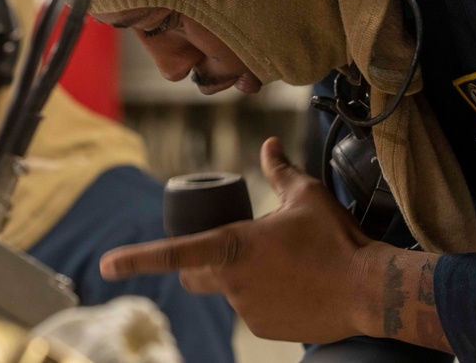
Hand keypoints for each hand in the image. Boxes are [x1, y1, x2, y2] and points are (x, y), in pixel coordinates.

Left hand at [99, 136, 383, 342]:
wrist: (369, 290)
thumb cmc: (336, 239)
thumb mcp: (306, 195)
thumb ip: (280, 170)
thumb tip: (267, 145)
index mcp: (234, 246)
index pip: (173, 253)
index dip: (135, 259)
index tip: (106, 265)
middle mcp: (232, 283)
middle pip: (195, 274)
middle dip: (201, 262)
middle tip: (234, 247)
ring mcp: (247, 311)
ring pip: (228, 292)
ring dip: (241, 278)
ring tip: (283, 264)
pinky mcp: (265, 330)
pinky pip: (252, 311)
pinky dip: (263, 297)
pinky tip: (294, 286)